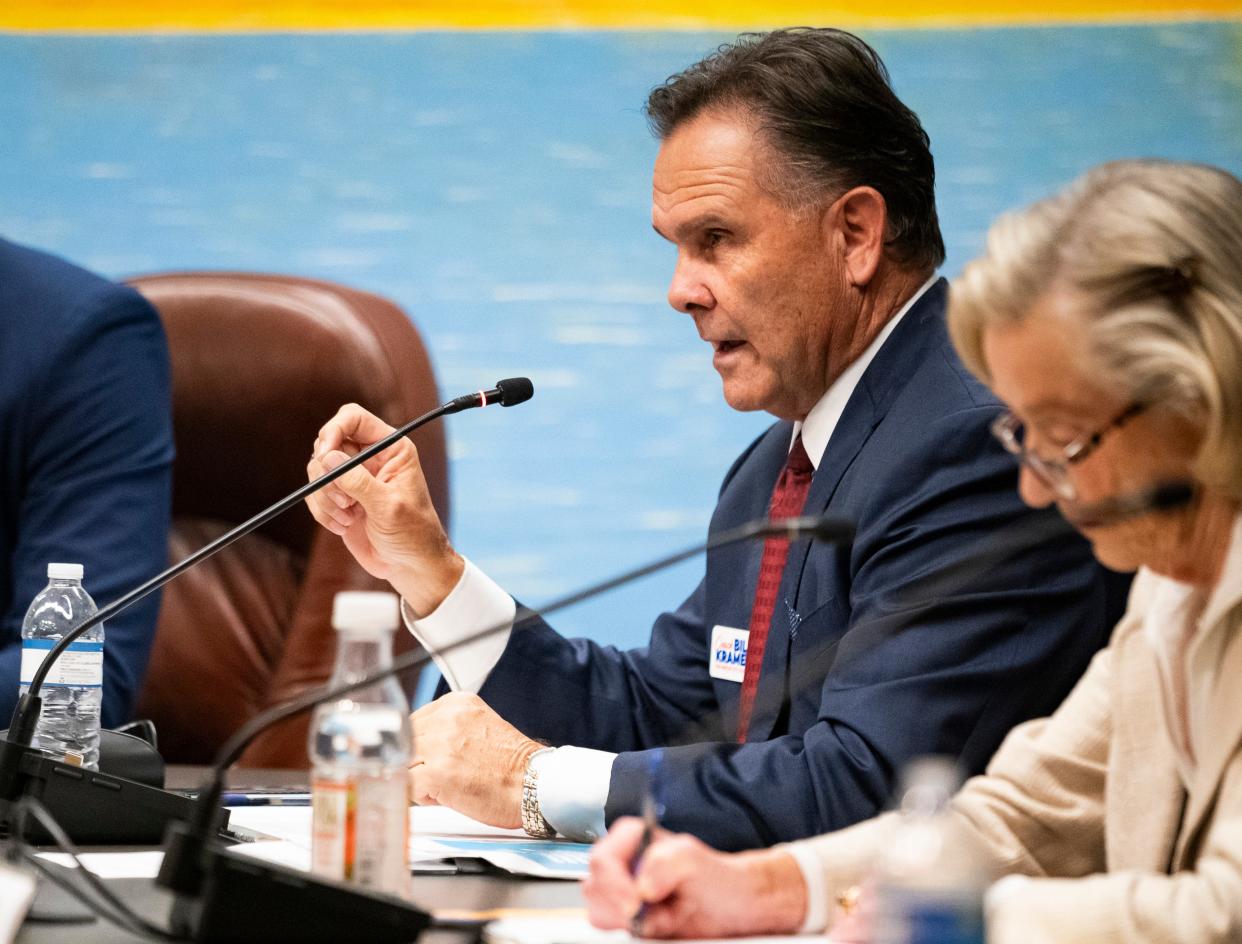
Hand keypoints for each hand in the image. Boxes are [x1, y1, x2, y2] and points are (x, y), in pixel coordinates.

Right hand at [305, 403, 462, 614]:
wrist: (409, 565)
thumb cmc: (413, 534)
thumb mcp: (388, 506)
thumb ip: (358, 481)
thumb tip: (327, 457)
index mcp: (391, 448)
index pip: (353, 418)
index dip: (334, 429)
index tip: (326, 454)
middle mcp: (370, 457)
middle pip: (328, 443)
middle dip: (327, 472)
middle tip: (344, 499)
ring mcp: (352, 478)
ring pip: (317, 470)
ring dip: (325, 496)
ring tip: (349, 517)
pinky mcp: (339, 498)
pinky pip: (314, 493)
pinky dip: (321, 511)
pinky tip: (344, 525)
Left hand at [408, 692, 542, 829]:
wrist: (534, 785)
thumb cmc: (512, 765)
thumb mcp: (478, 727)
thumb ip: (447, 727)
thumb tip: (418, 743)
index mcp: (456, 703)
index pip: (414, 722)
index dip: (421, 746)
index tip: (432, 758)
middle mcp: (446, 718)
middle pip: (405, 742)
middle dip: (417, 762)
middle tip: (442, 776)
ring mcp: (440, 744)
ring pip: (404, 763)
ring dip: (419, 778)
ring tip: (447, 785)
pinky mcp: (437, 772)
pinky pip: (408, 786)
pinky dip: (423, 797)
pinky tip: (447, 797)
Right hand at [584, 818, 806, 937]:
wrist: (733, 907)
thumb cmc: (717, 877)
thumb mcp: (694, 860)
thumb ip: (666, 863)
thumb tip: (642, 885)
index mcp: (631, 837)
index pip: (601, 860)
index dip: (616, 885)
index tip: (637, 901)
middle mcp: (621, 861)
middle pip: (594, 887)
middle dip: (624, 905)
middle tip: (655, 909)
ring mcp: (621, 890)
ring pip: (599, 911)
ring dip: (631, 920)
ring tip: (664, 913)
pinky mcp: (626, 915)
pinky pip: (613, 929)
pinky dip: (636, 932)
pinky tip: (661, 923)